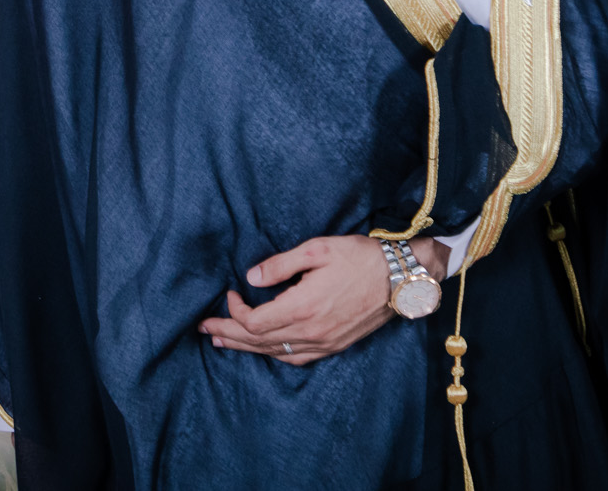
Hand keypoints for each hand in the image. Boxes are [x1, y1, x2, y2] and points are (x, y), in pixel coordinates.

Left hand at [199, 236, 447, 365]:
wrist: (402, 279)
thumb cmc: (361, 258)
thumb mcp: (317, 249)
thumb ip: (280, 264)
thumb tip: (251, 278)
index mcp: (303, 307)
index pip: (254, 322)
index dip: (234, 313)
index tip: (229, 294)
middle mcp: (311, 332)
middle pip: (259, 342)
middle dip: (228, 335)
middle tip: (205, 330)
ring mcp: (324, 343)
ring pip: (276, 353)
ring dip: (247, 348)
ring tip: (224, 343)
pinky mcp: (335, 345)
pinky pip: (297, 358)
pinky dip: (274, 355)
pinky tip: (264, 349)